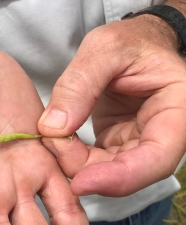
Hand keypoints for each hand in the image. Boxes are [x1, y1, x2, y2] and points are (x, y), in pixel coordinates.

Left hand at [38, 15, 185, 196]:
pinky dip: (74, 157)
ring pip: (110, 172)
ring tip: (53, 136)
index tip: (80, 183)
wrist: (136, 45)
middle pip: (131, 173)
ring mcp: (141, 143)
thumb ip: (79, 83)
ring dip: (77, 164)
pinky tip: (58, 139)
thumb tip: (53, 128)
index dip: (120, 178)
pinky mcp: (119, 145)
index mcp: (178, 111)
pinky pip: (96, 162)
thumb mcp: (106, 48)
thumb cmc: (133, 41)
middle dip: (88, 170)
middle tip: (53, 144)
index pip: (157, 159)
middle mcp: (164, 135)